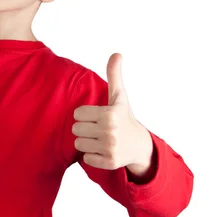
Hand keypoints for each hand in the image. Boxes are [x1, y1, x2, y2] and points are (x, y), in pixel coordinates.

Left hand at [72, 53, 153, 175]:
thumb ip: (114, 75)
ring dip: (87, 142)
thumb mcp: (120, 97)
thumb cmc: (125, 117)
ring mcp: (109, 148)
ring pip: (78, 144)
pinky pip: (85, 158)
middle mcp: (110, 131)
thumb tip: (117, 53)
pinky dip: (92, 155)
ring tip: (100, 139)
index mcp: (110, 114)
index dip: (85, 115)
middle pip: (76, 129)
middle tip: (98, 128)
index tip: (97, 116)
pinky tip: (103, 150)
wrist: (140, 146)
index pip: (77, 114)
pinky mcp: (108, 162)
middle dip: (85, 128)